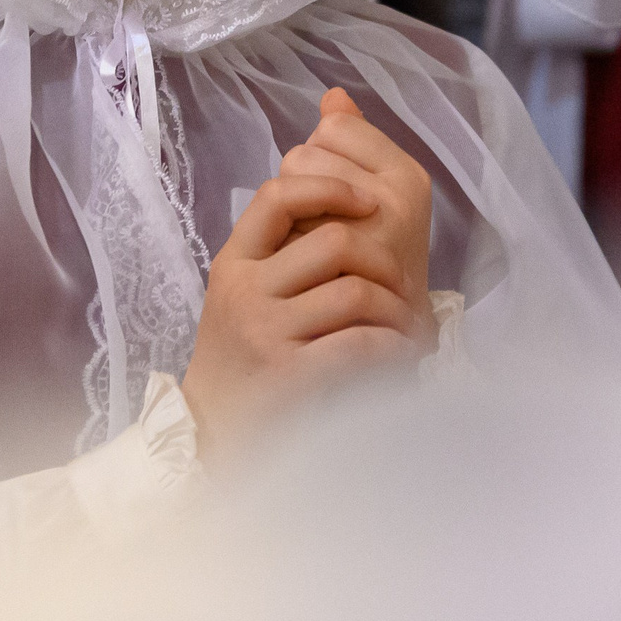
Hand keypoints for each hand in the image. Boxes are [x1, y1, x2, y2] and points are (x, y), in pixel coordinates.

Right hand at [182, 173, 433, 466]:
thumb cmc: (241, 360)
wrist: (214, 433)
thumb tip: (341, 211)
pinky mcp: (287, 374)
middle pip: (332, 240)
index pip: (277, 197)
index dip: (329, 187)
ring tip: (405, 326)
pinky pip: (359, 343)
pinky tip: (399, 354)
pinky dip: (392, 346)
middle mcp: (244, 290)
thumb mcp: (242, 297)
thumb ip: (278, 258)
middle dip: (382, 260)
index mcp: (234, 263)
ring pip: (354, 292)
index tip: (370, 202)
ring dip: (395, 309)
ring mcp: (264, 331)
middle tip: (401, 285)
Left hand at [277, 88, 436, 333]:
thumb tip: (332, 95)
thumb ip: (355, 142)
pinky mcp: (334, 263)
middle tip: (327, 227)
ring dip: (292, 211)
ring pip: (291, 182)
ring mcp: (365, 230)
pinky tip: (305, 267)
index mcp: (408, 176)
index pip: (335, 126)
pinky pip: (284, 223)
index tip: (342, 195)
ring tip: (318, 246)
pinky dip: (285, 240)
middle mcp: (393, 198)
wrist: (388, 343)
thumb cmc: (378, 264)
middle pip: (307, 152)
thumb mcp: (375, 196)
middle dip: (305, 185)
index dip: (324, 157)